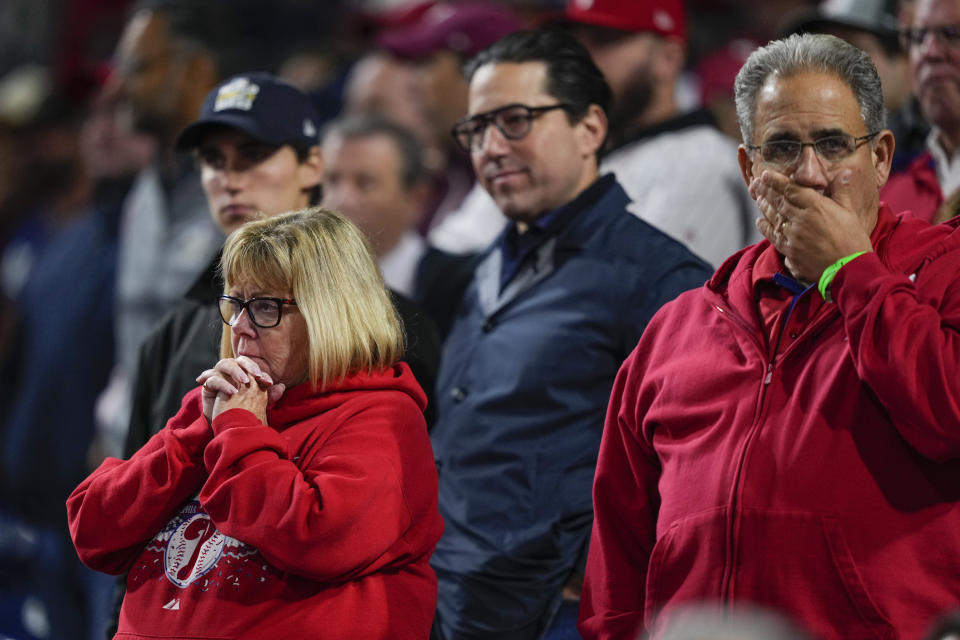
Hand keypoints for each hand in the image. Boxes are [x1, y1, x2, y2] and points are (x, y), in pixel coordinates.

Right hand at [196, 357, 285, 424]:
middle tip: (256, 376)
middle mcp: (231, 373)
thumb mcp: (258, 405)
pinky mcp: (208, 386)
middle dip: (249, 366)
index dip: (262, 373)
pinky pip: (213, 379)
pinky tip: (232, 392)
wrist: (227, 428)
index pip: (252, 367)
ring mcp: (219, 377)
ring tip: (244, 381)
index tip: (269, 383)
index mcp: (244, 374)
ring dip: (235, 371)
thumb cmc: (242, 414)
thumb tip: (282, 386)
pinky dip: (223, 384)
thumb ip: (270, 395)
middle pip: (239, 361)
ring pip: (225, 364)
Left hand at [750, 169, 872, 281]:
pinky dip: (765, 227)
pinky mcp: (790, 251)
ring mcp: (794, 236)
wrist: (849, 268)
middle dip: (766, 191)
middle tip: (756, 183)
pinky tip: (760, 221)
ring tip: (758, 198)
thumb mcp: (850, 212)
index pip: (791, 189)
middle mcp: (802, 219)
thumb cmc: (853, 240)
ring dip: (764, 206)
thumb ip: (842, 191)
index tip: (766, 174)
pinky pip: (773, 236)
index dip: (776, 181)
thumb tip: (845, 172)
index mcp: (817, 207)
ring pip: (774, 217)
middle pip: (779, 202)